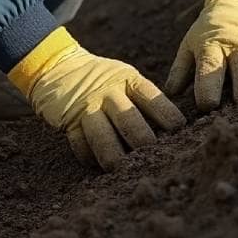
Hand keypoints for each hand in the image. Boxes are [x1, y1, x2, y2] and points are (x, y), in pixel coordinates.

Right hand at [10, 27, 184, 169]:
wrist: (58, 66)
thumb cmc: (101, 78)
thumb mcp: (124, 77)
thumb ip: (143, 98)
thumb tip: (172, 132)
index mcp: (128, 79)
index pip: (153, 98)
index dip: (168, 117)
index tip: (179, 133)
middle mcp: (108, 91)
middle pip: (130, 121)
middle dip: (144, 143)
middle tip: (156, 159)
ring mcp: (86, 107)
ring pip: (103, 136)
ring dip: (115, 157)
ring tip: (125, 170)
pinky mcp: (69, 120)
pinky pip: (81, 144)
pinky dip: (90, 156)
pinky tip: (98, 164)